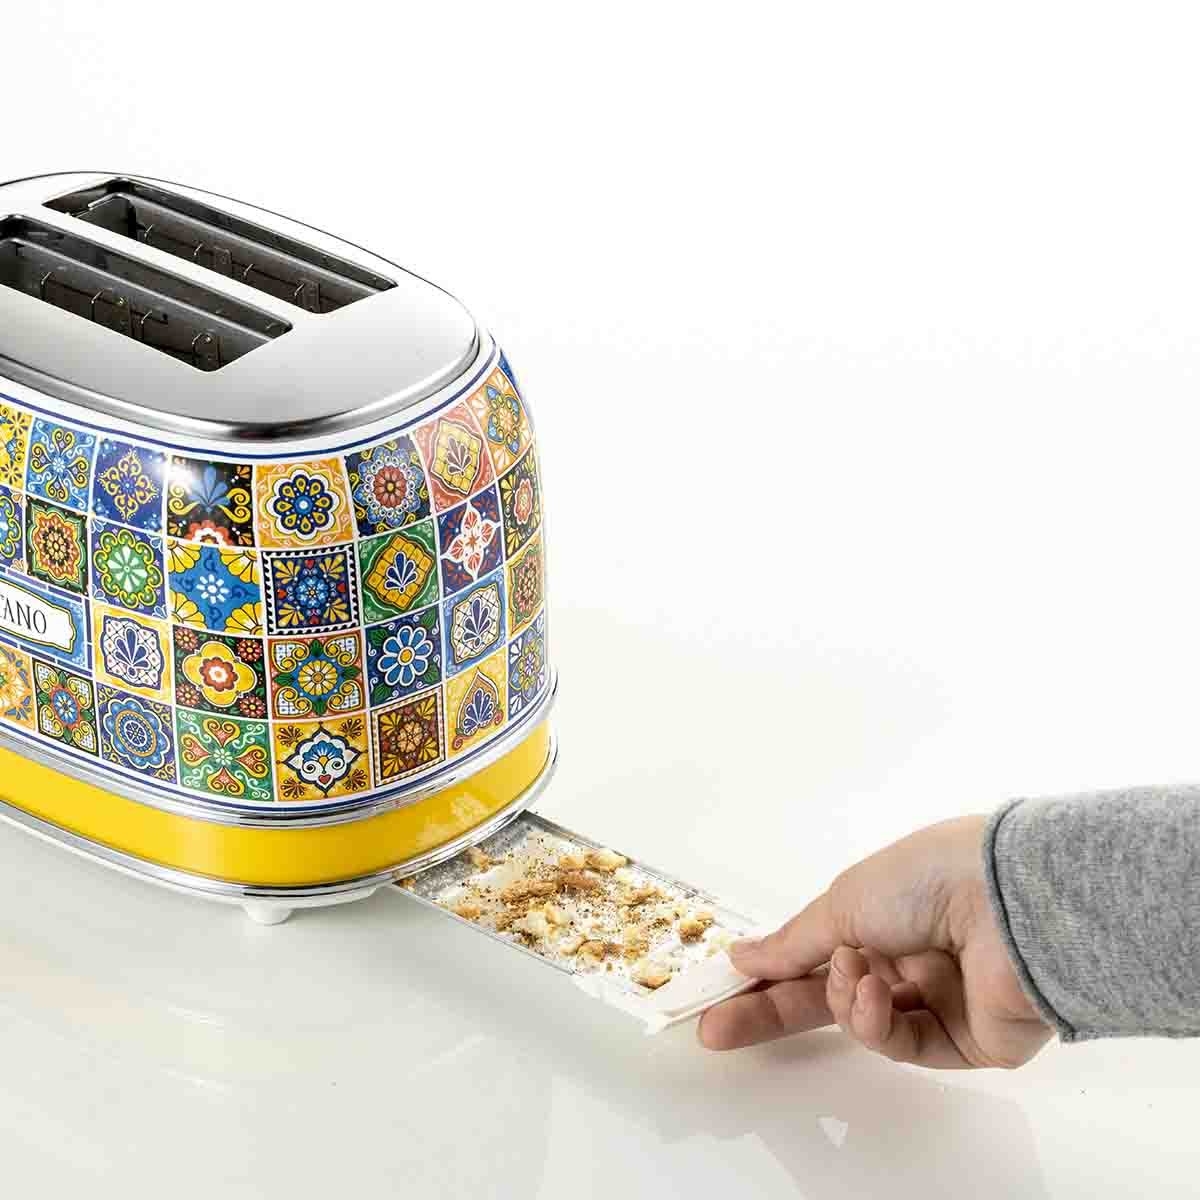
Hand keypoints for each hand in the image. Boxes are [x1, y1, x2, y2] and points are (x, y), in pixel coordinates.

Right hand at [699, 815, 1051, 1067]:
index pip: (812, 954)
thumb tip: (743, 956)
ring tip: (854, 973)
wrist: (1011, 901)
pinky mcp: (966, 1040)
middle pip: (827, 998)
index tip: (720, 992)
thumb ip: (792, 943)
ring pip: (861, 1022)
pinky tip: (877, 992)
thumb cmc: (927, 878)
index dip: (766, 973)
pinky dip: (878, 1021)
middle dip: (772, 1012)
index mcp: (880, 915)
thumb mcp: (843, 901)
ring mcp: (937, 1000)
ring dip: (843, 999)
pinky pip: (902, 1043)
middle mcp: (908, 956)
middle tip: (717, 1030)